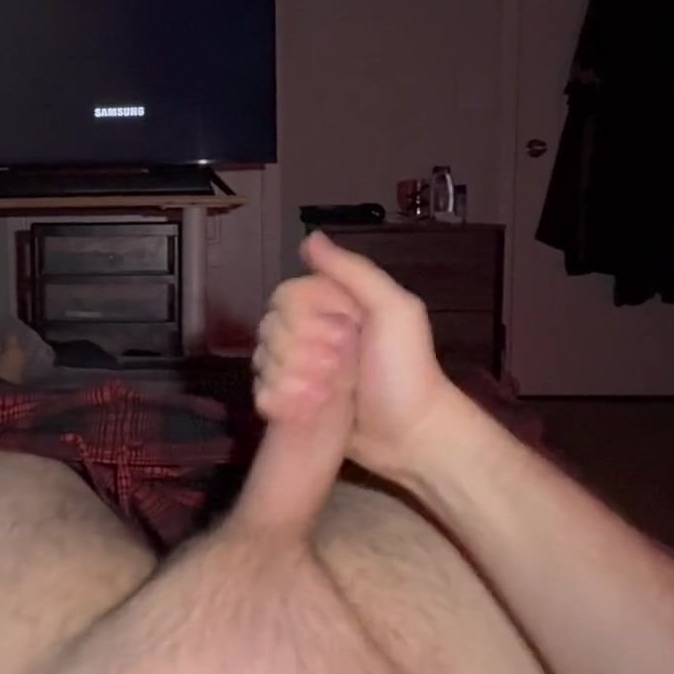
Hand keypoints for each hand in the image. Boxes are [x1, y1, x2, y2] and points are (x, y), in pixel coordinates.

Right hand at [254, 232, 464, 485]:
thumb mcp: (394, 311)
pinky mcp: (294, 402)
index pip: (285, 297)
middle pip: (268, 328)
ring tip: (325, 397)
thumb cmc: (405, 371)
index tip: (341, 337)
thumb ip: (354, 272)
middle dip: (298, 354)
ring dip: (290, 379)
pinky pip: (263, 390)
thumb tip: (310, 237)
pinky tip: (306, 411)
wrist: (410, 436)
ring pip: (263, 360)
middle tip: (338, 372)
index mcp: (335, 306)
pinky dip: (278, 400)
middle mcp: (314, 333)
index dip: (303, 318)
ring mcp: (302, 369)